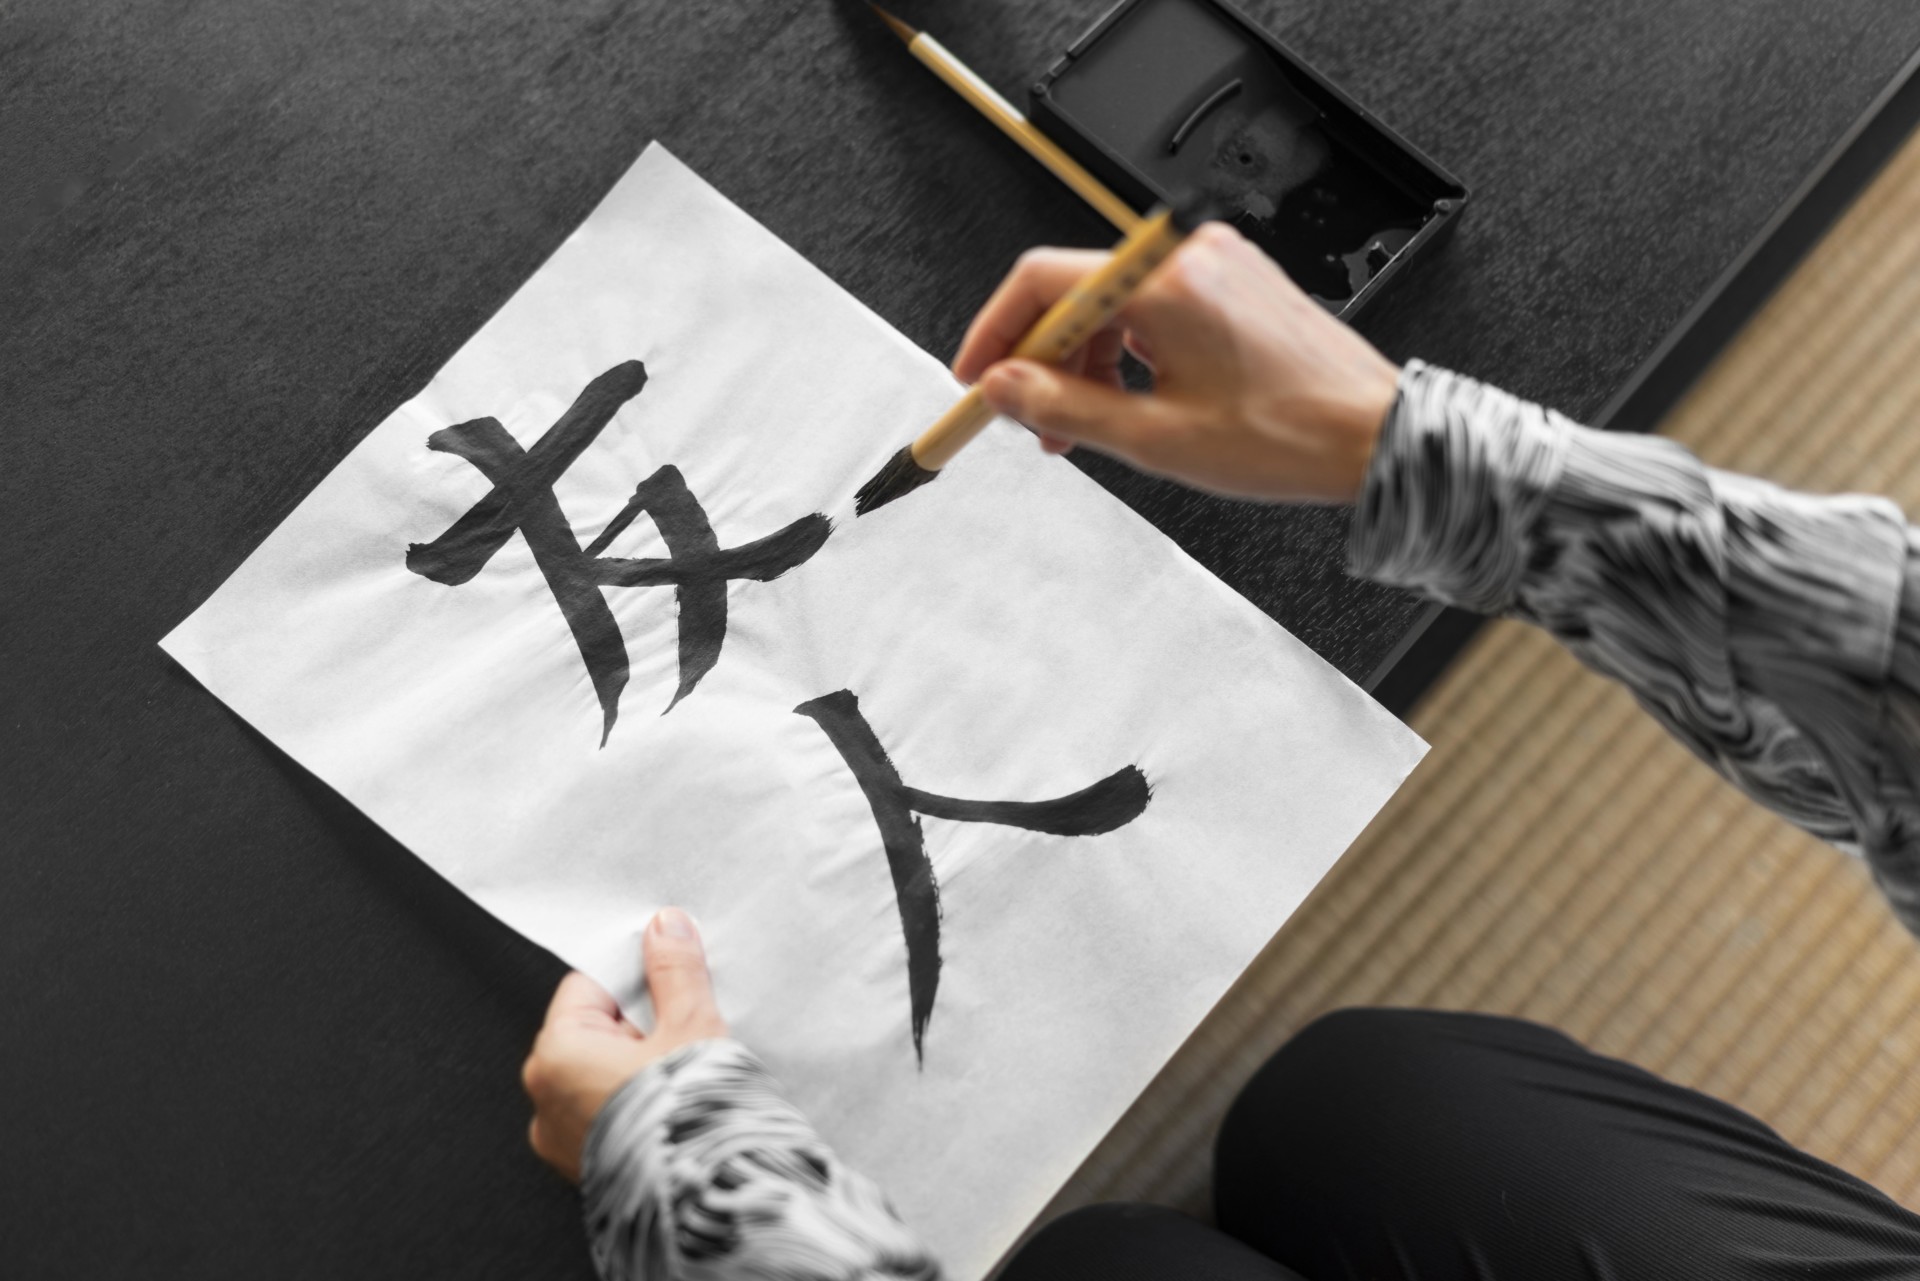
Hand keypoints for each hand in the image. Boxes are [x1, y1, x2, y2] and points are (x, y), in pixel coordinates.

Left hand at [522, 907, 728, 1181]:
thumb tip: (665, 929)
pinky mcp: (587, 1167)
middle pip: (595, 1029)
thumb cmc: (690, 1120)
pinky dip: (636, 1102)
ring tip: (683, 1070)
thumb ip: (675, 972)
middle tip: (684, 1029)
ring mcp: (563, 1139)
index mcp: (557, 1054)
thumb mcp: (690, 1027)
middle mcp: (546, 1099)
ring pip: (601, 1074)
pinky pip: (606, 1113)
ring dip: (639, 1065)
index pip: (588, 987)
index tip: (667, 973)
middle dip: (641, 1023)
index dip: (634, 976)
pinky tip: (673, 1104)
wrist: (708, 1201)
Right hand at [951, 222, 1400, 502]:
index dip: (994, 332)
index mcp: (1164, 283)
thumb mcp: (1156, 438)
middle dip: (1042, 358)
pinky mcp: (1235, 279)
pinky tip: (1132, 400)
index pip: (1042, 281)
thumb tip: (1006, 389)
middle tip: (1028, 417)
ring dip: (1086, 361)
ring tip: (1084, 426)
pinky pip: (1156, 305)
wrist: (1374, 436)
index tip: (977, 376)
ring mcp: (1216, 262)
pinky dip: (1129, 350)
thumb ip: (1064, 408)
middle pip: (1075, 291)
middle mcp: (1188, 256)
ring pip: (1114, 302)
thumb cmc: (1291, 436)